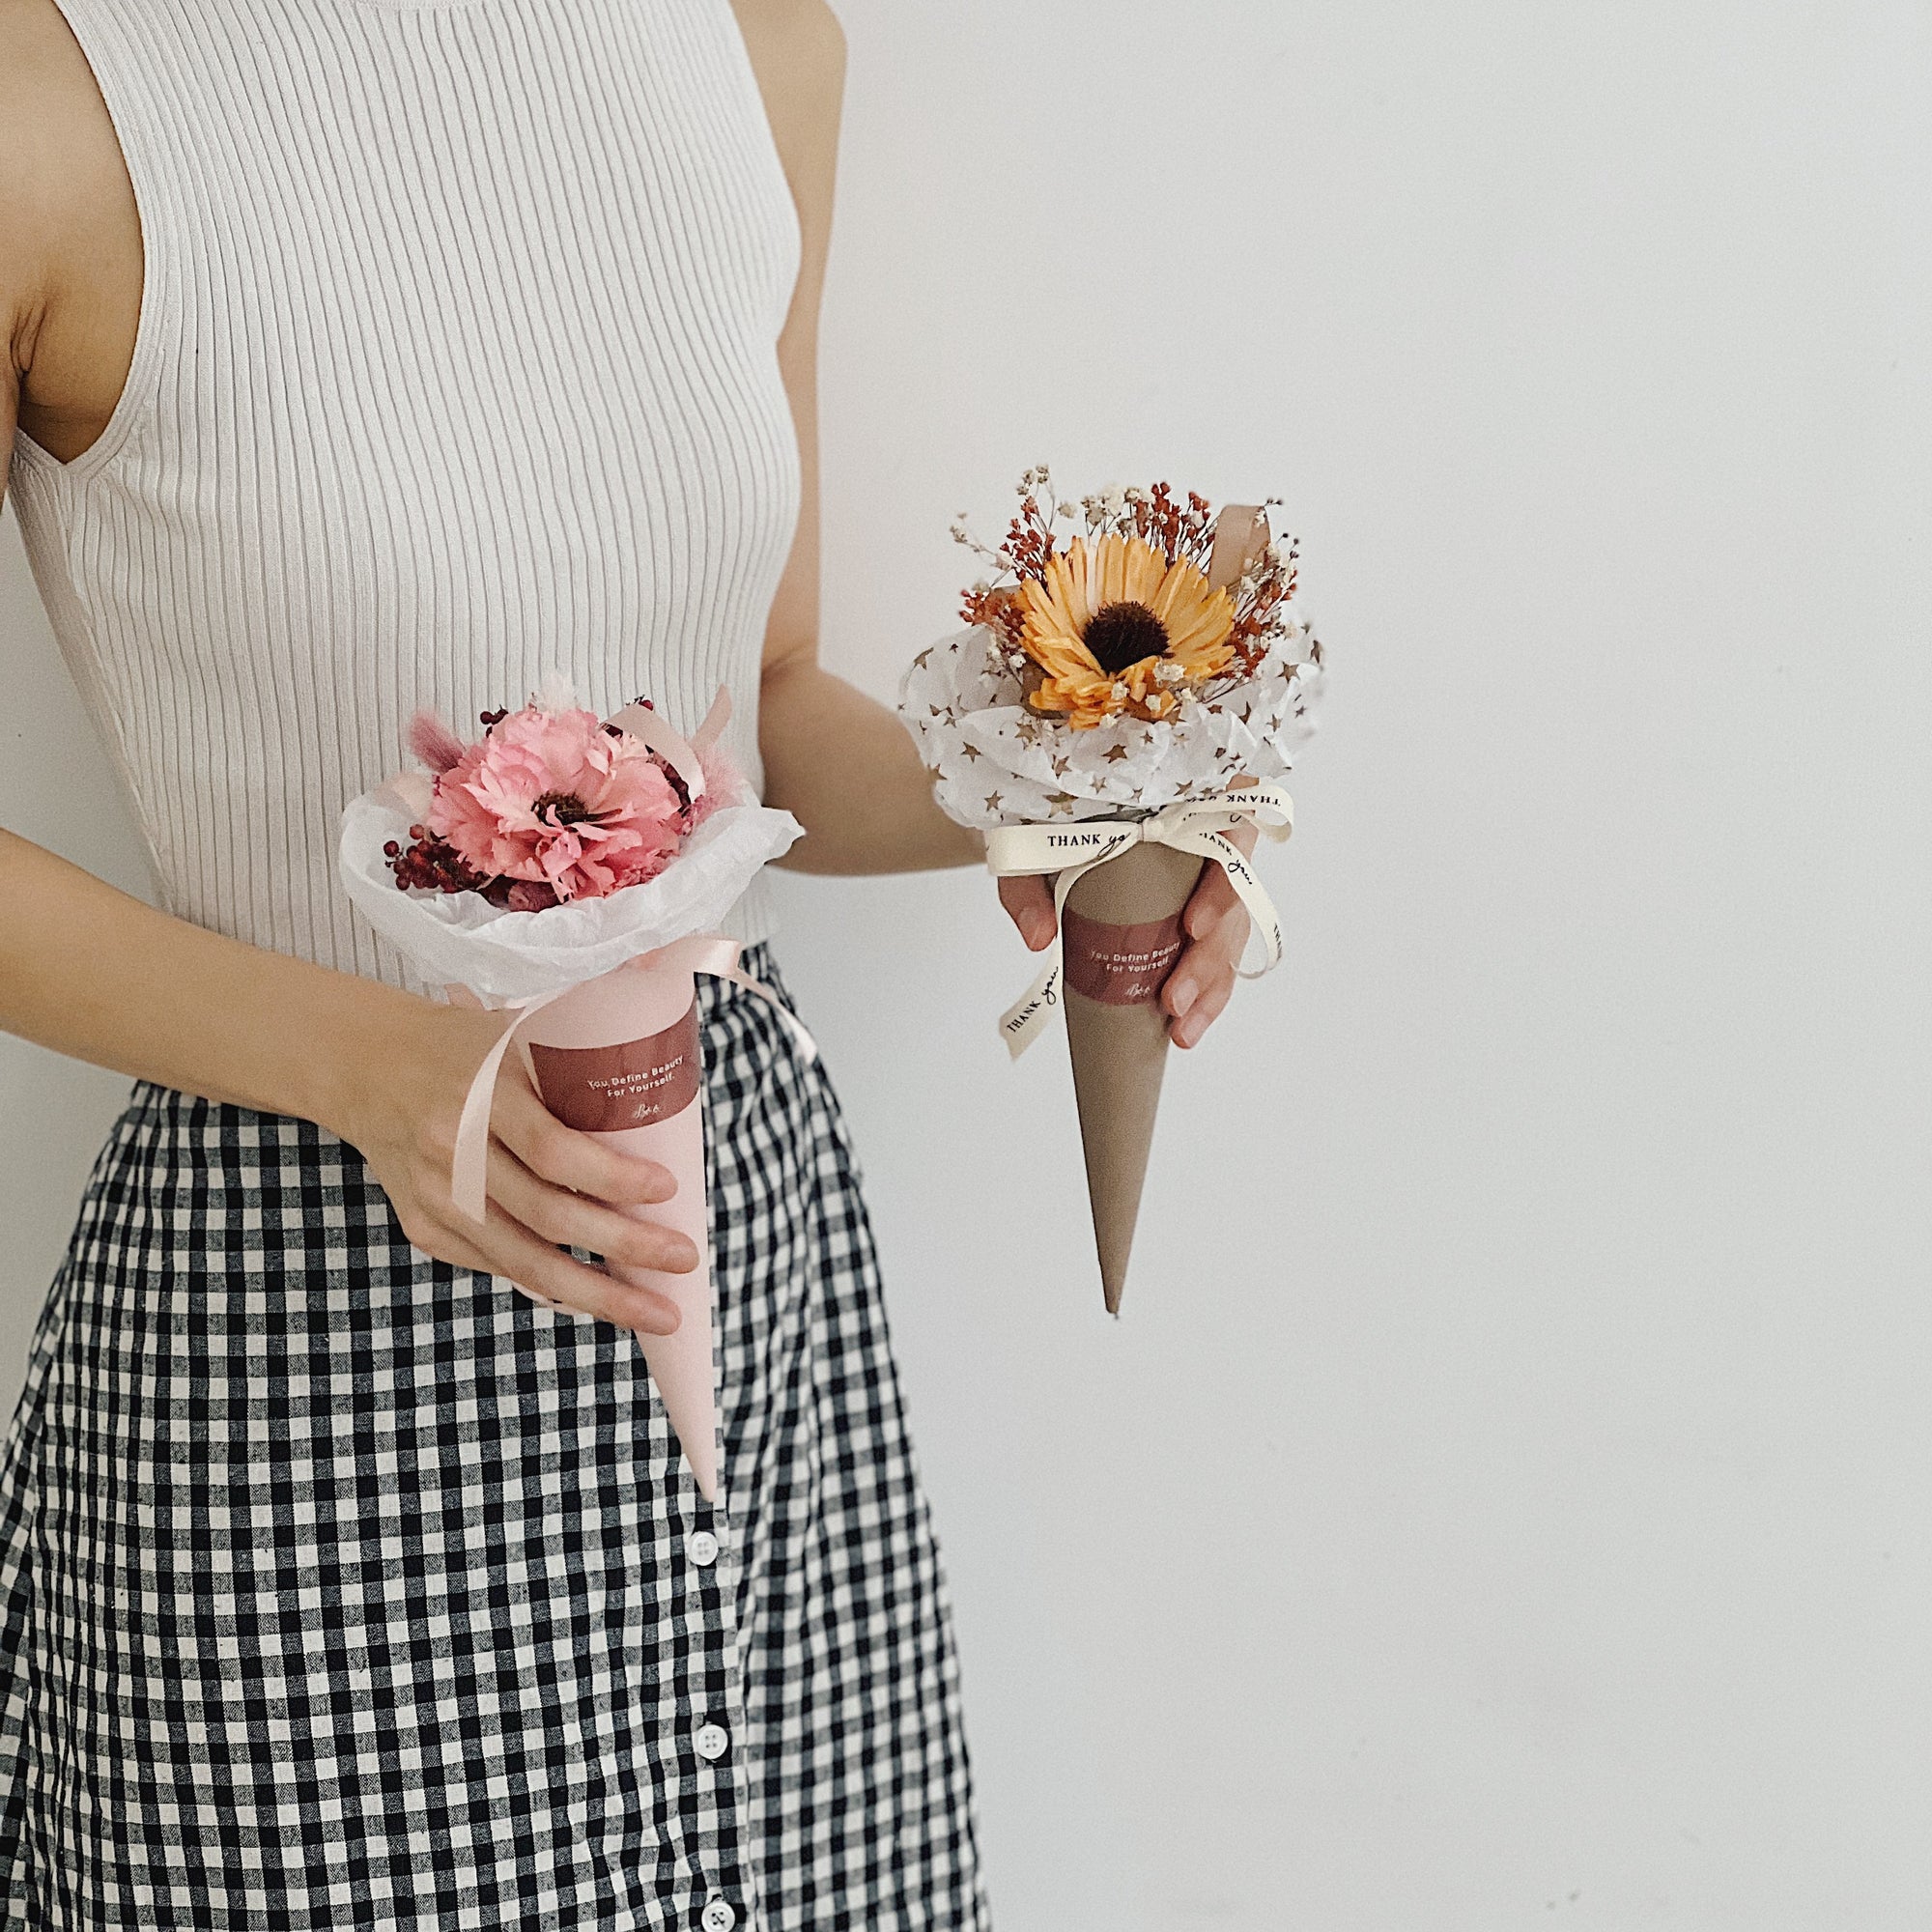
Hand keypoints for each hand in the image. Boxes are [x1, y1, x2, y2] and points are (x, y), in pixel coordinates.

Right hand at [331, 999, 697, 1330]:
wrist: (366, 1067)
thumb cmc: (467, 1046)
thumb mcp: (518, 1031)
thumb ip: (581, 1054)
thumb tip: (667, 1068)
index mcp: (482, 1093)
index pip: (553, 1149)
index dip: (612, 1177)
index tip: (666, 1187)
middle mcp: (453, 1150)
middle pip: (548, 1217)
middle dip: (626, 1246)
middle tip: (685, 1258)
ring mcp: (436, 1198)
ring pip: (526, 1263)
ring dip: (599, 1294)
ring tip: (658, 1310)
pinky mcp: (427, 1229)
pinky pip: (502, 1266)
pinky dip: (555, 1287)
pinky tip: (601, 1297)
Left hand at [996, 823, 1256, 1048]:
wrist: (1036, 829)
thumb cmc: (1044, 829)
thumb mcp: (1027, 852)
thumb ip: (1028, 887)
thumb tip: (1038, 937)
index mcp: (1176, 803)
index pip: (1230, 831)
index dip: (1223, 883)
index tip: (1192, 927)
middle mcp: (1201, 836)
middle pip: (1235, 895)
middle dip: (1209, 957)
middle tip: (1173, 1000)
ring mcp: (1203, 878)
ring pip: (1231, 931)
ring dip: (1211, 986)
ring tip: (1181, 1028)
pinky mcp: (1196, 914)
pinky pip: (1217, 954)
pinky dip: (1205, 995)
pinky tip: (1185, 1027)